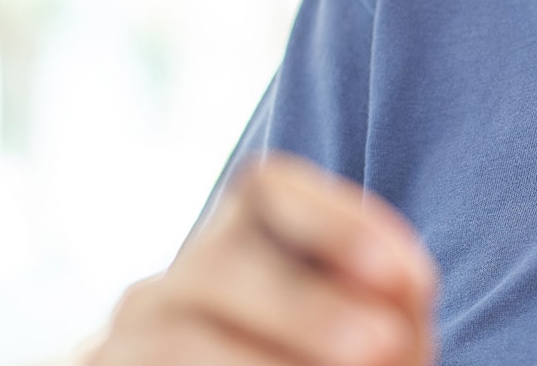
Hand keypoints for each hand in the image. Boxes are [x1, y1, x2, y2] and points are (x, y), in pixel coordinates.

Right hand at [88, 153, 437, 365]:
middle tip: (385, 345)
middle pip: (224, 261)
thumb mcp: (367, 333)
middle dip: (309, 306)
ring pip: (177, 336)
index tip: (410, 280)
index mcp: (237, 244)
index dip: (339, 223)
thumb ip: (390, 304)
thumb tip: (404, 286)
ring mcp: (125, 340)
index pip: (271, 187)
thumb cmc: (318, 362)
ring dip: (271, 360)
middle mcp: (171, 282)